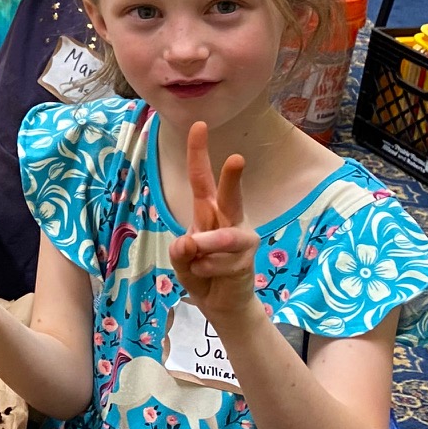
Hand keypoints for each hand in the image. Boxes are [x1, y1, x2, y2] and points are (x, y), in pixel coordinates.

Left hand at [169, 121, 259, 323]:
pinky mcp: (247, 260)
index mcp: (207, 210)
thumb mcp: (181, 260)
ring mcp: (241, 238)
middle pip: (228, 195)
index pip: (201, 178)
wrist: (222, 303)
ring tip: (194, 253)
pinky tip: (209, 275)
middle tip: (236, 159)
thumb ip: (180, 251)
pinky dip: (205, 271)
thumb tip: (190, 242)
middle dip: (232, 178)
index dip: (198, 152)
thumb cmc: (201, 271)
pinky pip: (220, 263)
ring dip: (206, 246)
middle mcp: (227, 218)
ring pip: (224, 236)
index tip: (198, 125)